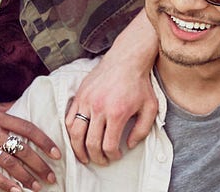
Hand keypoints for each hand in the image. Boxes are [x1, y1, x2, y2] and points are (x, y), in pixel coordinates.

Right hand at [0, 103, 59, 190]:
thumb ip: (6, 108)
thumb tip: (26, 104)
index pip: (27, 128)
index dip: (44, 141)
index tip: (56, 153)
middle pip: (20, 149)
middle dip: (39, 164)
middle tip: (50, 176)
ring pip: (8, 163)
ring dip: (25, 176)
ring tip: (37, 186)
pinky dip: (3, 183)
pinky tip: (16, 191)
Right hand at [65, 13, 159, 164]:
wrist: (127, 59)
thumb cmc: (140, 84)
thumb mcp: (150, 108)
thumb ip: (142, 130)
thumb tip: (129, 145)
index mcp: (117, 113)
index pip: (109, 145)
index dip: (112, 156)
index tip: (116, 156)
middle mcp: (99, 108)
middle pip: (90, 143)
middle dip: (96, 157)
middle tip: (101, 160)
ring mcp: (86, 101)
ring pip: (75, 133)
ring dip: (78, 149)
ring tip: (84, 156)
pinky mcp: (79, 95)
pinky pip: (68, 119)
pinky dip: (71, 132)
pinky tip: (77, 138)